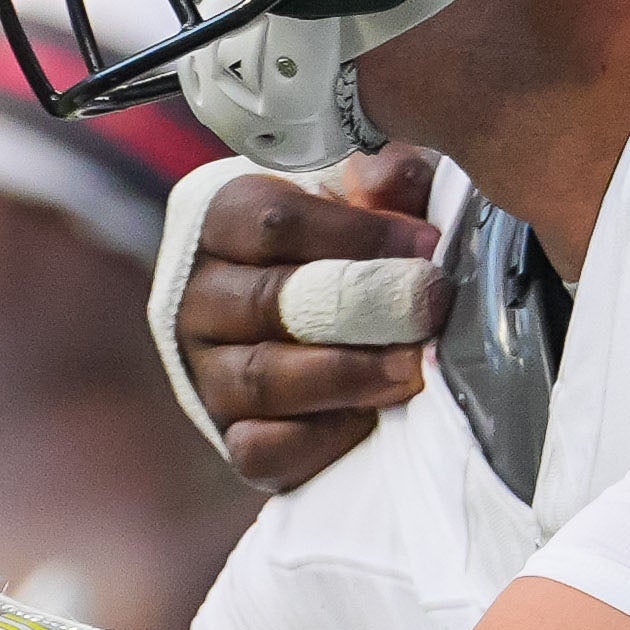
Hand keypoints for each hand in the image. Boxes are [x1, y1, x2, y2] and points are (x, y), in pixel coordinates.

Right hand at [167, 146, 440, 491]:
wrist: (330, 332)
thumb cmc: (352, 251)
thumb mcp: (372, 202)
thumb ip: (384, 183)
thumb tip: (383, 181)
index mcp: (221, 222)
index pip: (273, 221)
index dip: (356, 234)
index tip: (425, 247)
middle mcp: (199, 296)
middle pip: (270, 299)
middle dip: (365, 305)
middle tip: (431, 308)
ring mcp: (207, 372)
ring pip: (262, 376)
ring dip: (349, 373)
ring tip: (414, 367)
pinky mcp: (230, 439)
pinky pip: (261, 448)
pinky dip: (320, 438)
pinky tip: (373, 421)